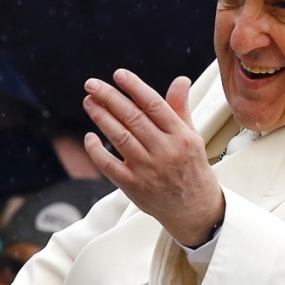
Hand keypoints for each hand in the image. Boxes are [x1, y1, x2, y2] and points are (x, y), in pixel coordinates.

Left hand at [83, 70, 224, 245]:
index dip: (134, 87)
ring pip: (119, 137)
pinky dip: (96, 150)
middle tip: (91, 84)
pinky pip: (109, 165)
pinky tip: (90, 137)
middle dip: (109, 98)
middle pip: (133, 118)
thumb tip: (181, 80)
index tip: (118, 74)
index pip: (154, 105)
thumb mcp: (193, 137)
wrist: (195, 210)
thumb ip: (181, 109)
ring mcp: (148, 170)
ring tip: (89, 102)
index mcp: (181, 136)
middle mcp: (165, 151)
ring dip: (101, 117)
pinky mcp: (134, 186)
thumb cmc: (192, 168)